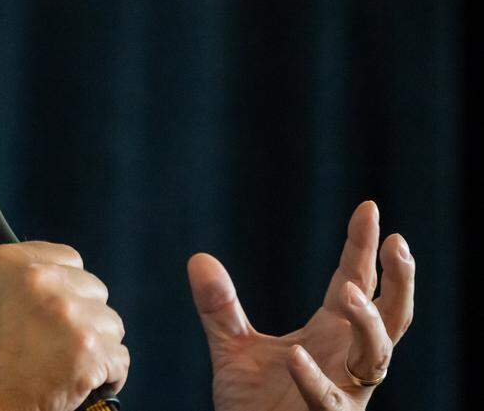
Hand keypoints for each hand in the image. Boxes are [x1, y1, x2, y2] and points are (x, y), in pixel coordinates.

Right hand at [0, 241, 128, 410]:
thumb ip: (17, 280)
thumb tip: (52, 281)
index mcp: (10, 262)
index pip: (70, 259)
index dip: (68, 287)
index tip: (62, 307)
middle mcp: (42, 281)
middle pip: (94, 291)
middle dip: (84, 317)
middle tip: (60, 343)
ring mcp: (68, 315)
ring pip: (110, 325)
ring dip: (96, 346)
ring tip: (68, 365)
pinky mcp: (88, 351)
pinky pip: (119, 359)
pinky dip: (107, 375)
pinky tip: (83, 382)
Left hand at [188, 201, 414, 410]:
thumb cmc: (252, 404)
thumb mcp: (231, 348)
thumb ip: (219, 308)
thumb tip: (199, 258)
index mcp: (331, 333)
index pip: (355, 281)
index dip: (363, 247)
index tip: (369, 208)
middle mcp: (346, 358)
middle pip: (392, 315)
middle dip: (400, 280)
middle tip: (397, 243)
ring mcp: (345, 391)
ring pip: (377, 355)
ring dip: (368, 323)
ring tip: (352, 292)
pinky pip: (330, 401)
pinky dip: (314, 379)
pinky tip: (294, 355)